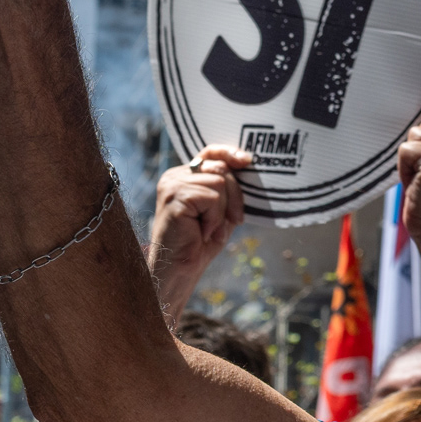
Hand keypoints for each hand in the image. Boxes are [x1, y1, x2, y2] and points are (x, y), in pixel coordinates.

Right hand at [146, 146, 250, 282]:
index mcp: (184, 176)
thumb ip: (229, 189)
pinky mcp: (174, 197)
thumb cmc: (200, 242)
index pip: (210, 152)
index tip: (247, 160)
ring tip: (208, 229)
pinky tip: (201, 232)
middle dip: (235, 196)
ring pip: (219, 183)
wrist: (180, 269)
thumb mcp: (221, 211)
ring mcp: (172, 185)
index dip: (229, 152)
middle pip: (221, 168)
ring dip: (222, 212)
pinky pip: (212, 198)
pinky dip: (214, 219)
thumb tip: (248, 165)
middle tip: (232, 221)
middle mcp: (175, 176)